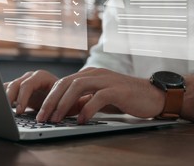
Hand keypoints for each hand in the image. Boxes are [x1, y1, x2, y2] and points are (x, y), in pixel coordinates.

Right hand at [4, 70, 58, 113]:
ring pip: (8, 87)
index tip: (19, 111)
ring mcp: (22, 82)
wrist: (61, 97)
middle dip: (9, 98)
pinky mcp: (17, 91)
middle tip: (6, 113)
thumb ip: (58, 104)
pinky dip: (1, 99)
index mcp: (42, 77)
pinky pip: (5, 92)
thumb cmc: (64, 98)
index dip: (22, 98)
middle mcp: (30, 77)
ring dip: (3, 98)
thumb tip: (55, 113)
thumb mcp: (63, 100)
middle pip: (15, 85)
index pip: (28, 84)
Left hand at [36, 67, 164, 123]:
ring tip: (57, 118)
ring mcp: (107, 80)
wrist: (152, 95)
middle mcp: (96, 74)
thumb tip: (64, 111)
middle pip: (66, 83)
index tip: (41, 113)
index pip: (63, 82)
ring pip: (78, 86)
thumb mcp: (101, 98)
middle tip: (43, 117)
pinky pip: (98, 97)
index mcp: (90, 74)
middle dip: (51, 100)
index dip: (50, 97)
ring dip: (64, 103)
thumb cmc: (126, 98)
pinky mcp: (118, 90)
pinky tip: (81, 120)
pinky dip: (87, 108)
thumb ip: (84, 100)